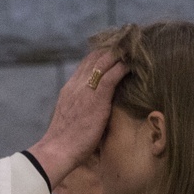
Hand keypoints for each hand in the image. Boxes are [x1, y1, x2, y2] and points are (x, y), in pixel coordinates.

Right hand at [28, 50, 127, 186]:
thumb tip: (97, 111)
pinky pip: (112, 76)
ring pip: (103, 61)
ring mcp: (85, 90)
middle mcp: (76, 84)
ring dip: (120, 53)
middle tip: (131, 43)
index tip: (117, 51)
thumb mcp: (72, 118)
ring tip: (136, 48)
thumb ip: (83, 108)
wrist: (58, 150)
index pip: (87, 63)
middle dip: (113, 49)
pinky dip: (123, 67)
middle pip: (95, 57)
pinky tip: (134, 65)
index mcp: (70, 88)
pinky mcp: (96, 98)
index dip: (102, 54)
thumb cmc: (67, 142)